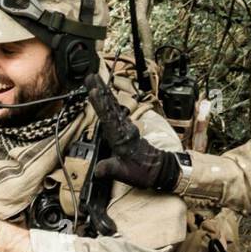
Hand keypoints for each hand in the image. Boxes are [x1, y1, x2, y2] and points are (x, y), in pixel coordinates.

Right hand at [84, 74, 181, 191]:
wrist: (159, 170)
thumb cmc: (143, 171)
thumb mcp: (125, 174)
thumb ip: (110, 170)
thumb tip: (97, 170)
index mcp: (121, 138)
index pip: (108, 118)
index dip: (100, 104)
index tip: (93, 91)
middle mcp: (124, 129)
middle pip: (110, 106)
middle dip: (101, 91)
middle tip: (91, 77)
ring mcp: (125, 128)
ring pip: (113, 106)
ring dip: (104, 92)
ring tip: (94, 81)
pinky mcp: (126, 129)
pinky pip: (115, 112)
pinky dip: (108, 102)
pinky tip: (105, 96)